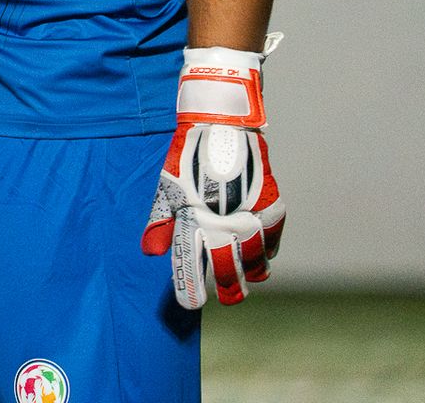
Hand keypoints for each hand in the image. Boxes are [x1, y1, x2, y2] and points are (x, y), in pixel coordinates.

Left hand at [141, 39, 285, 308]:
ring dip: (250, 272)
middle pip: (228, 270)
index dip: (191, 289)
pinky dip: (268, 249)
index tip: (192, 303)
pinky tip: (262, 253)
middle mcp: (223, 221)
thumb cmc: (187, 155)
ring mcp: (250, 214)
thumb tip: (151, 252)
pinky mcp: (271, 204)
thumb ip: (160, 221)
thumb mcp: (167, 186)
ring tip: (247, 280)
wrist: (222, 122)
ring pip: (256, 260)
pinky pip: (273, 239)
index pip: (191, 264)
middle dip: (226, 287)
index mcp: (193, 217)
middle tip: (225, 296)